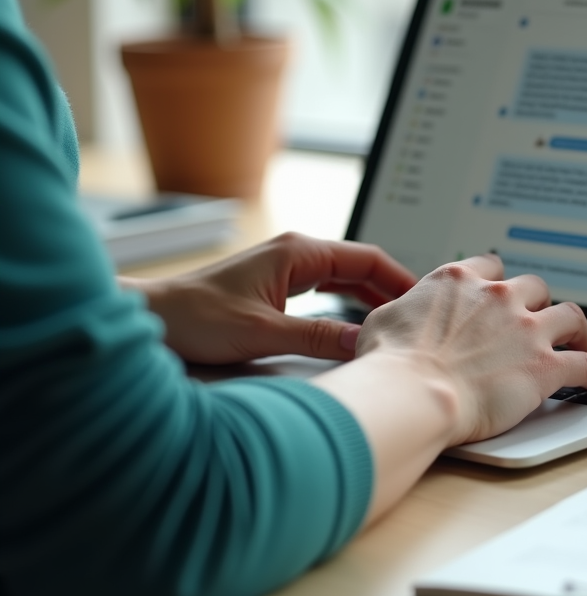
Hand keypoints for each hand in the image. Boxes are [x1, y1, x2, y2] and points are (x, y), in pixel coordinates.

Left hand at [124, 232, 416, 364]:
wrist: (152, 319)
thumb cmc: (195, 318)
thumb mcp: (262, 332)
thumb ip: (317, 338)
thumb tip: (364, 342)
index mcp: (298, 252)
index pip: (367, 258)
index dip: (400, 278)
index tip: (425, 300)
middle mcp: (296, 253)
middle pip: (361, 266)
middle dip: (392, 288)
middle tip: (420, 316)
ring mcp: (287, 268)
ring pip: (346, 277)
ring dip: (372, 296)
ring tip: (398, 320)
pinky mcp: (278, 285)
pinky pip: (328, 288)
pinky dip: (350, 302)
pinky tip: (360, 322)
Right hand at [353, 254, 586, 445]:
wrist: (414, 393)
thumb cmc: (391, 363)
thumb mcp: (384, 320)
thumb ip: (403, 311)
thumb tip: (398, 318)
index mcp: (459, 281)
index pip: (491, 265)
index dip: (498, 280)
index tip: (501, 292)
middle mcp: (498, 297)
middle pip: (535, 287)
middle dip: (538, 303)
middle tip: (537, 321)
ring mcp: (526, 329)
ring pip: (570, 316)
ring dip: (578, 330)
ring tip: (582, 342)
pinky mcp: (544, 366)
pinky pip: (585, 365)